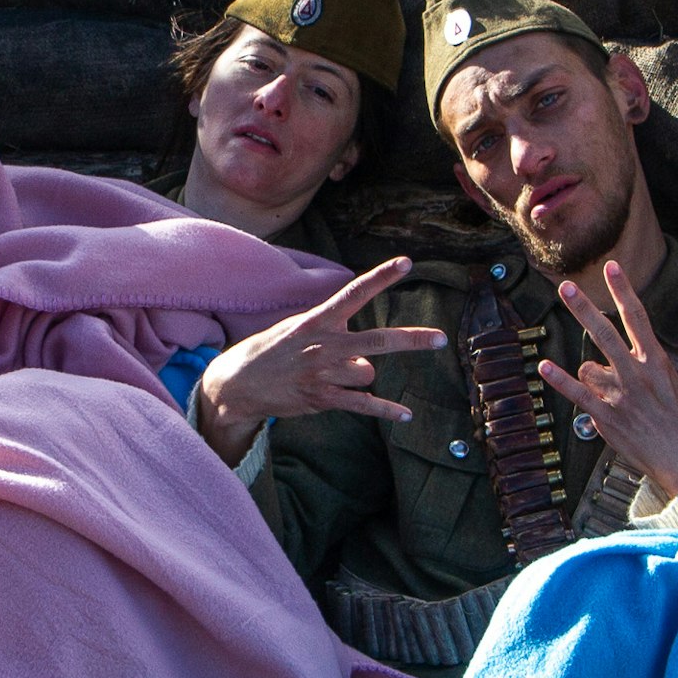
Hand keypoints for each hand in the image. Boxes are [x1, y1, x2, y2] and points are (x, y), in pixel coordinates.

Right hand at [189, 257, 447, 464]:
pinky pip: (363, 405)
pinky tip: (405, 415)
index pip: (353, 293)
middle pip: (377, 341)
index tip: (406, 263)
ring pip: (367, 373)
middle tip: (441, 339)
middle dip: (411, 341)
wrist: (236, 384)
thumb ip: (331, 328)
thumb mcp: (296, 327)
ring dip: (360, 375)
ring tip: (332, 375)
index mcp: (316, 321)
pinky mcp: (321, 400)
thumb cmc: (270, 351)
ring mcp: (322, 375)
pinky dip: (386, 410)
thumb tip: (365, 348)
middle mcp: (322, 346)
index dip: (381, 277)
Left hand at [542, 258, 677, 502]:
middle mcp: (637, 373)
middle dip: (583, 308)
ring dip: (591, 376)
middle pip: (605, 332)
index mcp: (657, 362)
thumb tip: (609, 364)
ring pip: (589, 368)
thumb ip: (642, 370)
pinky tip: (544, 368)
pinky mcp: (607, 416)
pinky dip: (560, 381)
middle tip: (565, 287)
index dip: (624, 290)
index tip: (613, 267)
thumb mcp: (671, 386)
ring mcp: (620, 395)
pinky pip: (577, 394)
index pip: (638, 317)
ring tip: (609, 393)